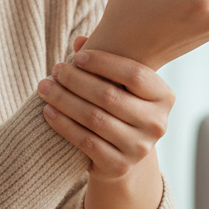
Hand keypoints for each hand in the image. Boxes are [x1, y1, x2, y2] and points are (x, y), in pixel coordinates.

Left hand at [37, 38, 173, 179]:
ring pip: (94, 118)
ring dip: (64, 100)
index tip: (77, 56)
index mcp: (164, 97)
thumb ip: (104, 62)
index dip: (104, 63)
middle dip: (77, 80)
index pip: (135, 74)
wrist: (122, 153)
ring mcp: (139, 148)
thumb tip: (79, 42)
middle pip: (110, 96)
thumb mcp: (119, 84)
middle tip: (56, 70)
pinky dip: (63, 124)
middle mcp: (157, 124)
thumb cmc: (119, 106)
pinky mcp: (119, 166)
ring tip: (45, 87)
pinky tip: (48, 111)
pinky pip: (85, 141)